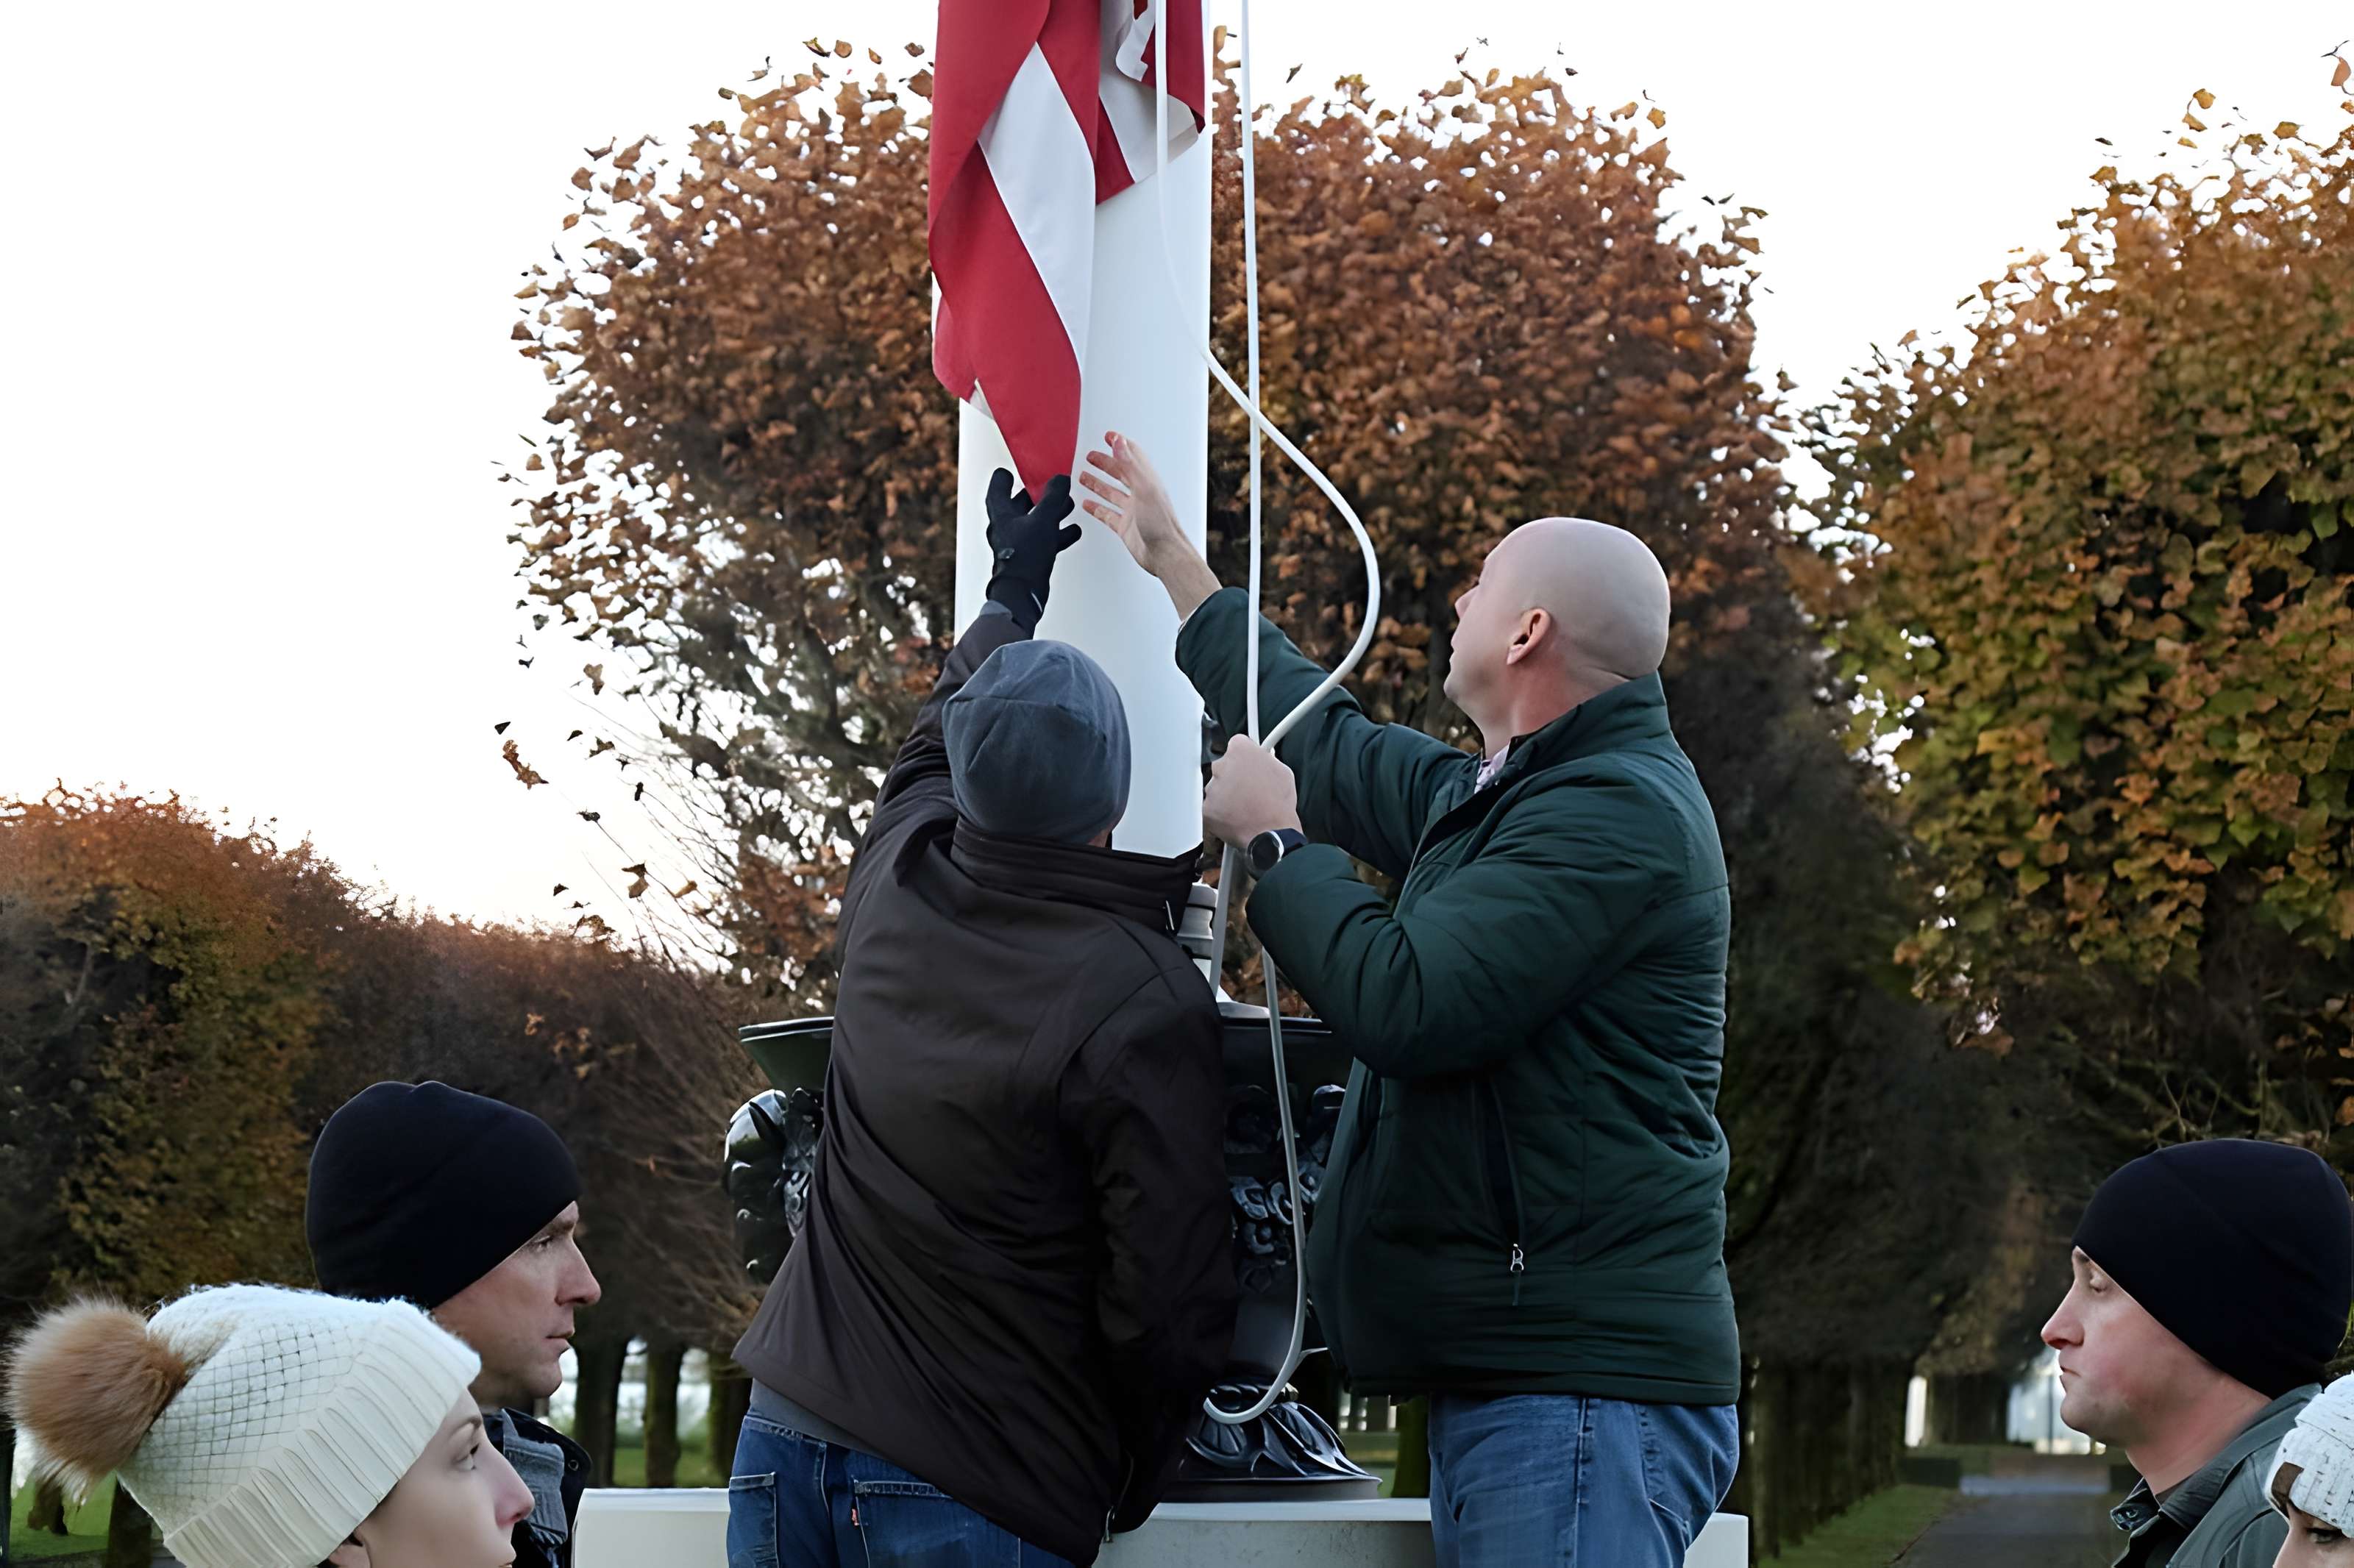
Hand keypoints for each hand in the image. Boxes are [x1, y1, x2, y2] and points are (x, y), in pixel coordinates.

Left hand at [983, 469, 1079, 630]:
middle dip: (1040, 494)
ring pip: (1035, 520)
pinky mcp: (1028, 556)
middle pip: (1021, 501)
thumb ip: (1054, 497)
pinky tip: (1072, 531)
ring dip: (1052, 512)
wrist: (1023, 593)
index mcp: (1001, 510)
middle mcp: (1006, 524)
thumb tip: (1060, 479)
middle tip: (1054, 487)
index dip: (1011, 474)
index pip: (999, 483)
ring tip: (1068, 507)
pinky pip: (1044, 538)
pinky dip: (1058, 533)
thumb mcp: (1044, 519)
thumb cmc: (1024, 556)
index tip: (1024, 468)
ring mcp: (1017, 541)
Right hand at [1080, 432, 1220, 616]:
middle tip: (1090, 456)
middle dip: (1105, 462)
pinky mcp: (1125, 527)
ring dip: (1097, 483)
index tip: (1108, 436)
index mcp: (1146, 481)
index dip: (1120, 445)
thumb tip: (1119, 442)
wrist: (1165, 554)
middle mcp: (1139, 494)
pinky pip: (1107, 514)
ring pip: (1111, 493)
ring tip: (1083, 475)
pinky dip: (1096, 507)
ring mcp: (1132, 511)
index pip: (1132, 456)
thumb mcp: (1144, 488)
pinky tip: (1087, 504)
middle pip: (1119, 473)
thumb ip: (1130, 464)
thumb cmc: (1160, 524)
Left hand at [1202, 737, 1302, 848]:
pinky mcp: (1205, 808)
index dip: (1244, 757)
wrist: (1272, 831)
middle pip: (1223, 766)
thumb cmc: (1279, 803)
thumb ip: (1266, 759)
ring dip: (1226, 795)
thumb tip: (1262, 759)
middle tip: (1247, 789)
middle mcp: (1222, 765)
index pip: (1236, 745)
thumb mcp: (1282, 770)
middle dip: (1232, 776)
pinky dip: (1219, 813)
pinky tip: (1235, 817)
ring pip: (1216, 788)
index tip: (1247, 765)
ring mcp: (1212, 787)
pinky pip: (1210, 807)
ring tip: (1244, 807)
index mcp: (1240, 750)